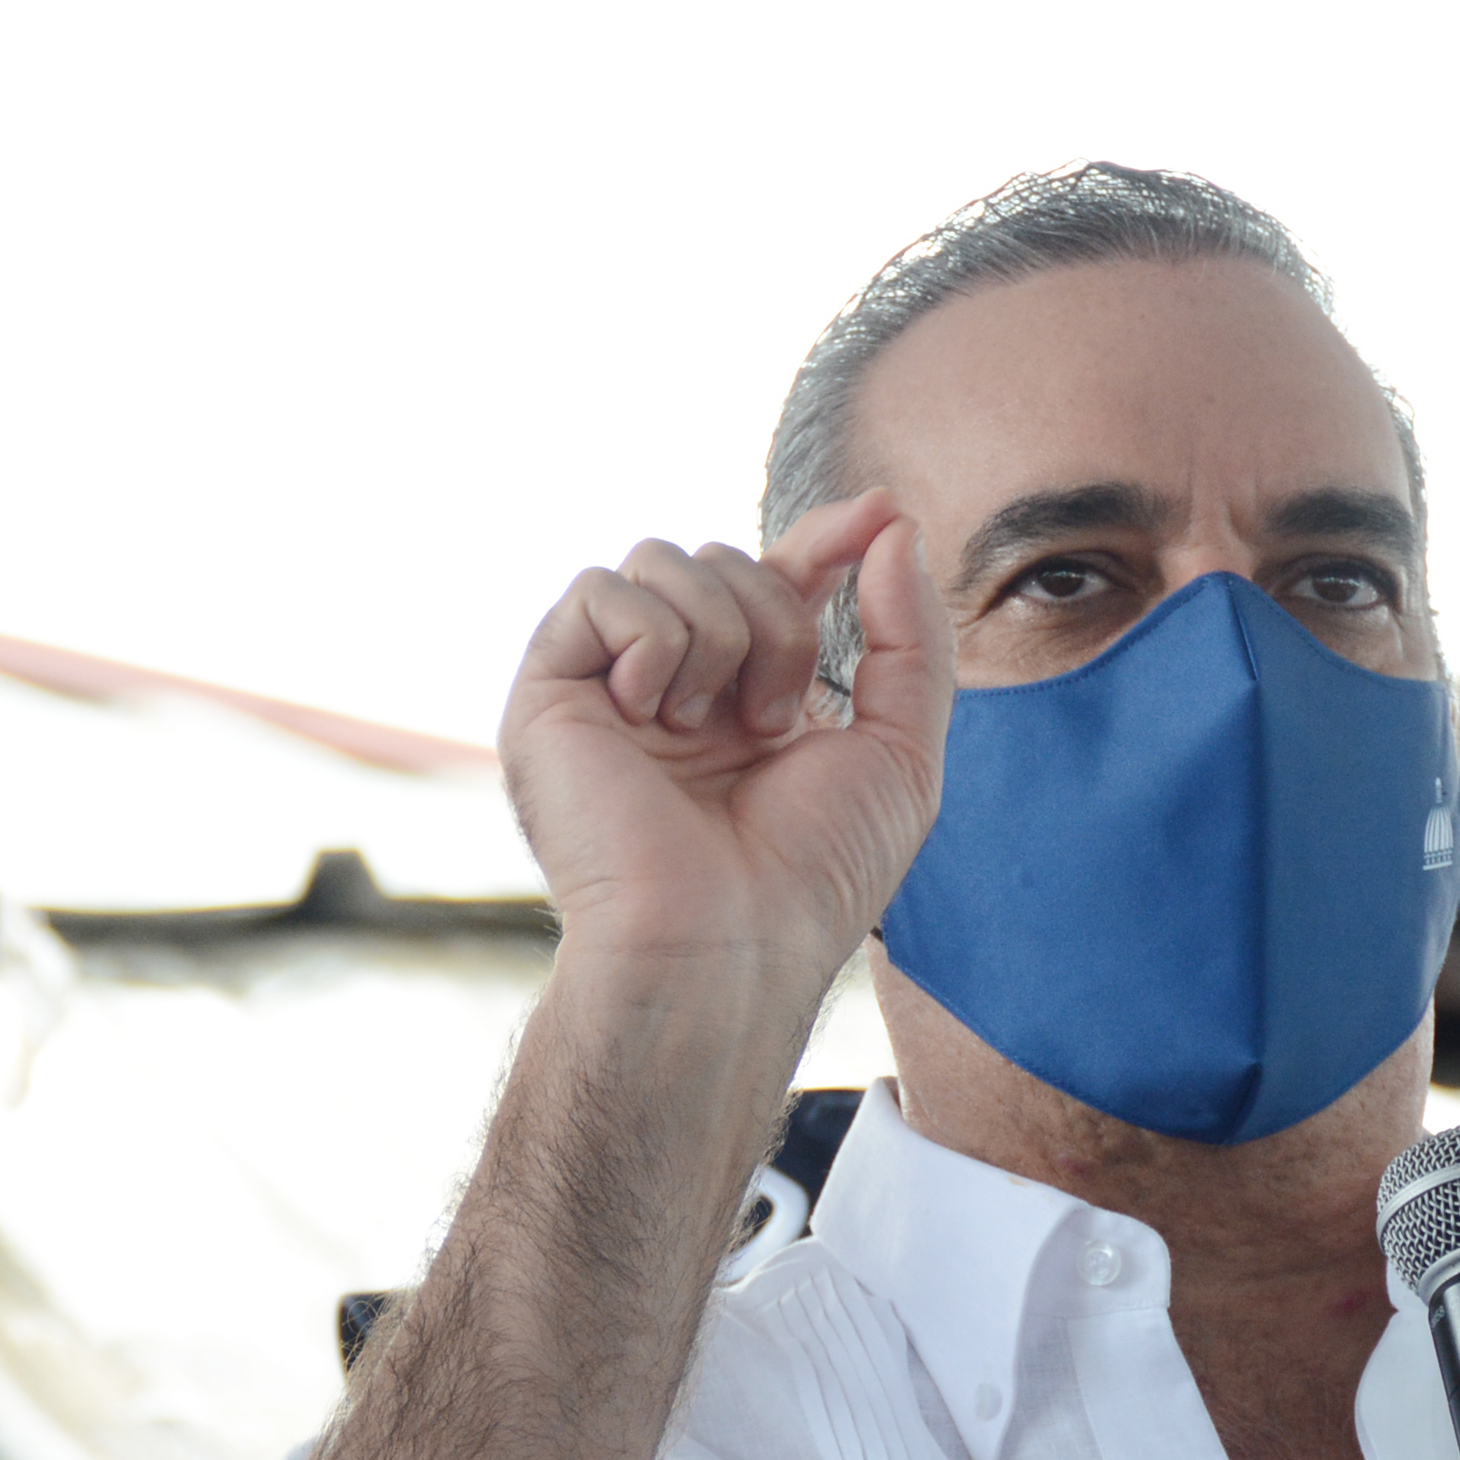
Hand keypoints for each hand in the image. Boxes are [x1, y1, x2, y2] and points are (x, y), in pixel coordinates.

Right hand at [502, 494, 950, 975]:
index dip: (827, 539)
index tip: (879, 516)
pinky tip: (655, 715)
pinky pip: (599, 590)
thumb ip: (911, 634)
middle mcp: (678, 687)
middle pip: (726, 558)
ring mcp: (611, 689)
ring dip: (720, 633)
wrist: (727, 943)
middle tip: (773, 723)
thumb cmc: (812, 875)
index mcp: (750, 698)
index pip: (781, 579)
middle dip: (778, 621)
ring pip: (664, 560)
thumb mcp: (900, 751)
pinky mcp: (549, 695)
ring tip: (713, 727)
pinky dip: (650, 640)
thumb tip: (890, 522)